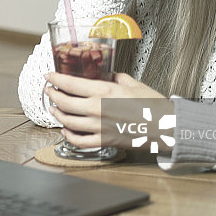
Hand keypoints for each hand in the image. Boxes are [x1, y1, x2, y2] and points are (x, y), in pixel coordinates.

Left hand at [43, 71, 172, 150]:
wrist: (167, 127)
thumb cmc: (153, 105)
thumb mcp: (133, 83)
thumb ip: (115, 77)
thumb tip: (105, 74)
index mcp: (105, 92)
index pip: (71, 84)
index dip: (55, 80)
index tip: (48, 76)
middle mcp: (98, 109)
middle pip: (65, 103)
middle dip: (53, 95)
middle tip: (49, 91)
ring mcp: (100, 126)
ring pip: (68, 122)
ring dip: (57, 114)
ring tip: (54, 108)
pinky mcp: (105, 140)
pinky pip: (80, 141)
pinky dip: (69, 136)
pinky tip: (65, 131)